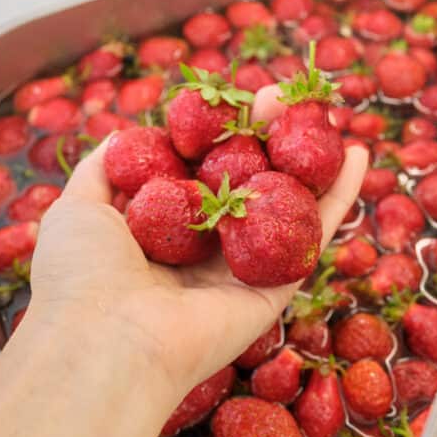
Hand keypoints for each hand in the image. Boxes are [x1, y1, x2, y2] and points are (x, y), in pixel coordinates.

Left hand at [22, 85, 367, 402]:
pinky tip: (358, 157)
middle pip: (250, 183)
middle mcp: (204, 251)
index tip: (235, 97)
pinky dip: (340, 197)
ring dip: (309, 157)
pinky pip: (313, 238)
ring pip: (287, 205)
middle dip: (269, 137)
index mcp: (161, 232)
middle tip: (286, 98)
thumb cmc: (81, 275)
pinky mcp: (274, 288)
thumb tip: (123, 136)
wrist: (105, 339)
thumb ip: (104, 169)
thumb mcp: (78, 206)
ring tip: (324, 111)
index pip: (202, 173)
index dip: (222, 133)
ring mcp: (242, 269)